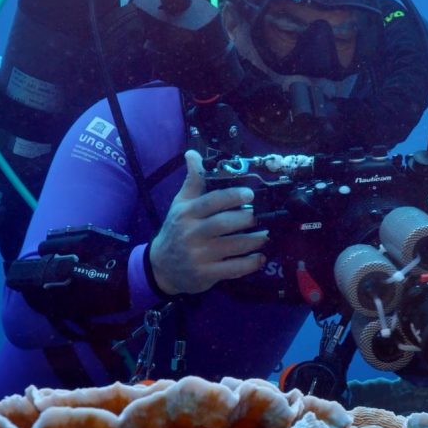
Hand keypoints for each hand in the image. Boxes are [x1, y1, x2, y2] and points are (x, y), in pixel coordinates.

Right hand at [148, 150, 268, 294]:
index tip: (250, 195)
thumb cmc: (177, 230)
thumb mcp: (180, 205)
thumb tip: (193, 154)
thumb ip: (192, 181)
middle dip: (247, 219)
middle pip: (224, 223)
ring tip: (266, 236)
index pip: (211, 201)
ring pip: (233, 246)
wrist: (161, 267)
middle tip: (262, 217)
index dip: (232, 196)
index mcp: (187, 213)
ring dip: (255, 241)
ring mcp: (199, 255)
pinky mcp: (206, 274)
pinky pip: (233, 269)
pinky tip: (260, 258)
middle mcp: (191, 233)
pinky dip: (250, 264)